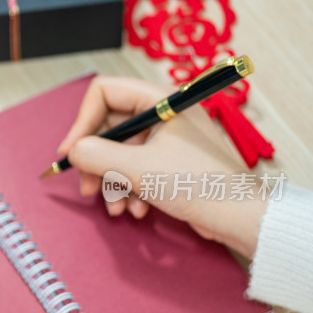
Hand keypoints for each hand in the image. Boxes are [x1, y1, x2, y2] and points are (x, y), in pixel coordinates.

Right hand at [58, 76, 267, 257]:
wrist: (241, 218)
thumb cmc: (200, 185)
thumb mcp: (138, 169)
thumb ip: (96, 155)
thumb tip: (73, 151)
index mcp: (161, 100)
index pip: (104, 93)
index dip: (82, 122)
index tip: (71, 153)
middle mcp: (163, 113)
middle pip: (109, 127)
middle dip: (96, 162)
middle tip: (88, 188)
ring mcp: (167, 138)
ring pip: (119, 152)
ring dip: (112, 182)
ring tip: (116, 207)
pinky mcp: (170, 161)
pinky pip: (135, 168)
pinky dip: (129, 189)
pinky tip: (136, 208)